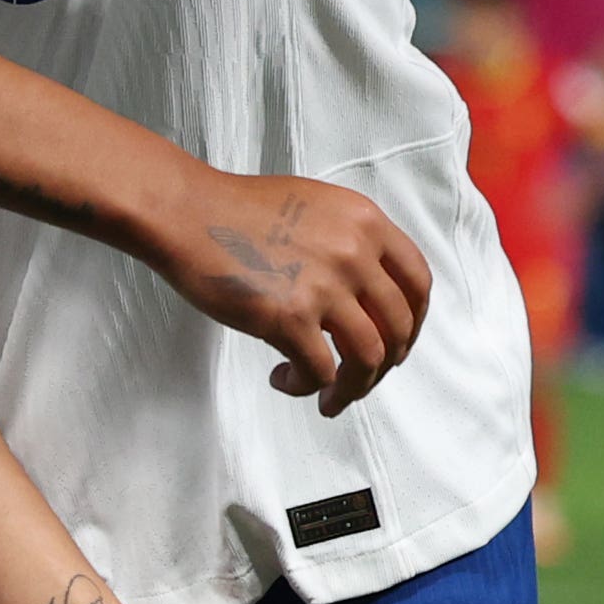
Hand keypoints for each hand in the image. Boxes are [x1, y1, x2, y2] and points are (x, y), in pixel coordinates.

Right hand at [148, 171, 430, 418]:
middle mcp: (354, 252)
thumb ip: (350, 239)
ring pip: (368, 358)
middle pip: (398, 327)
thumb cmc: (237, 211)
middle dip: (384, 364)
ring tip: (331, 397)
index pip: (418, 282)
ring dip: (353, 388)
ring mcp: (324, 285)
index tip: (397, 342)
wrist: (186, 212)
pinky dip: (308, 387)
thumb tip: (369, 293)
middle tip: (360, 377)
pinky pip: (320, 371)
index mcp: (365, 221)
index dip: (413, 322)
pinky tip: (285, 380)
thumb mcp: (315, 205)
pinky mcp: (289, 316)